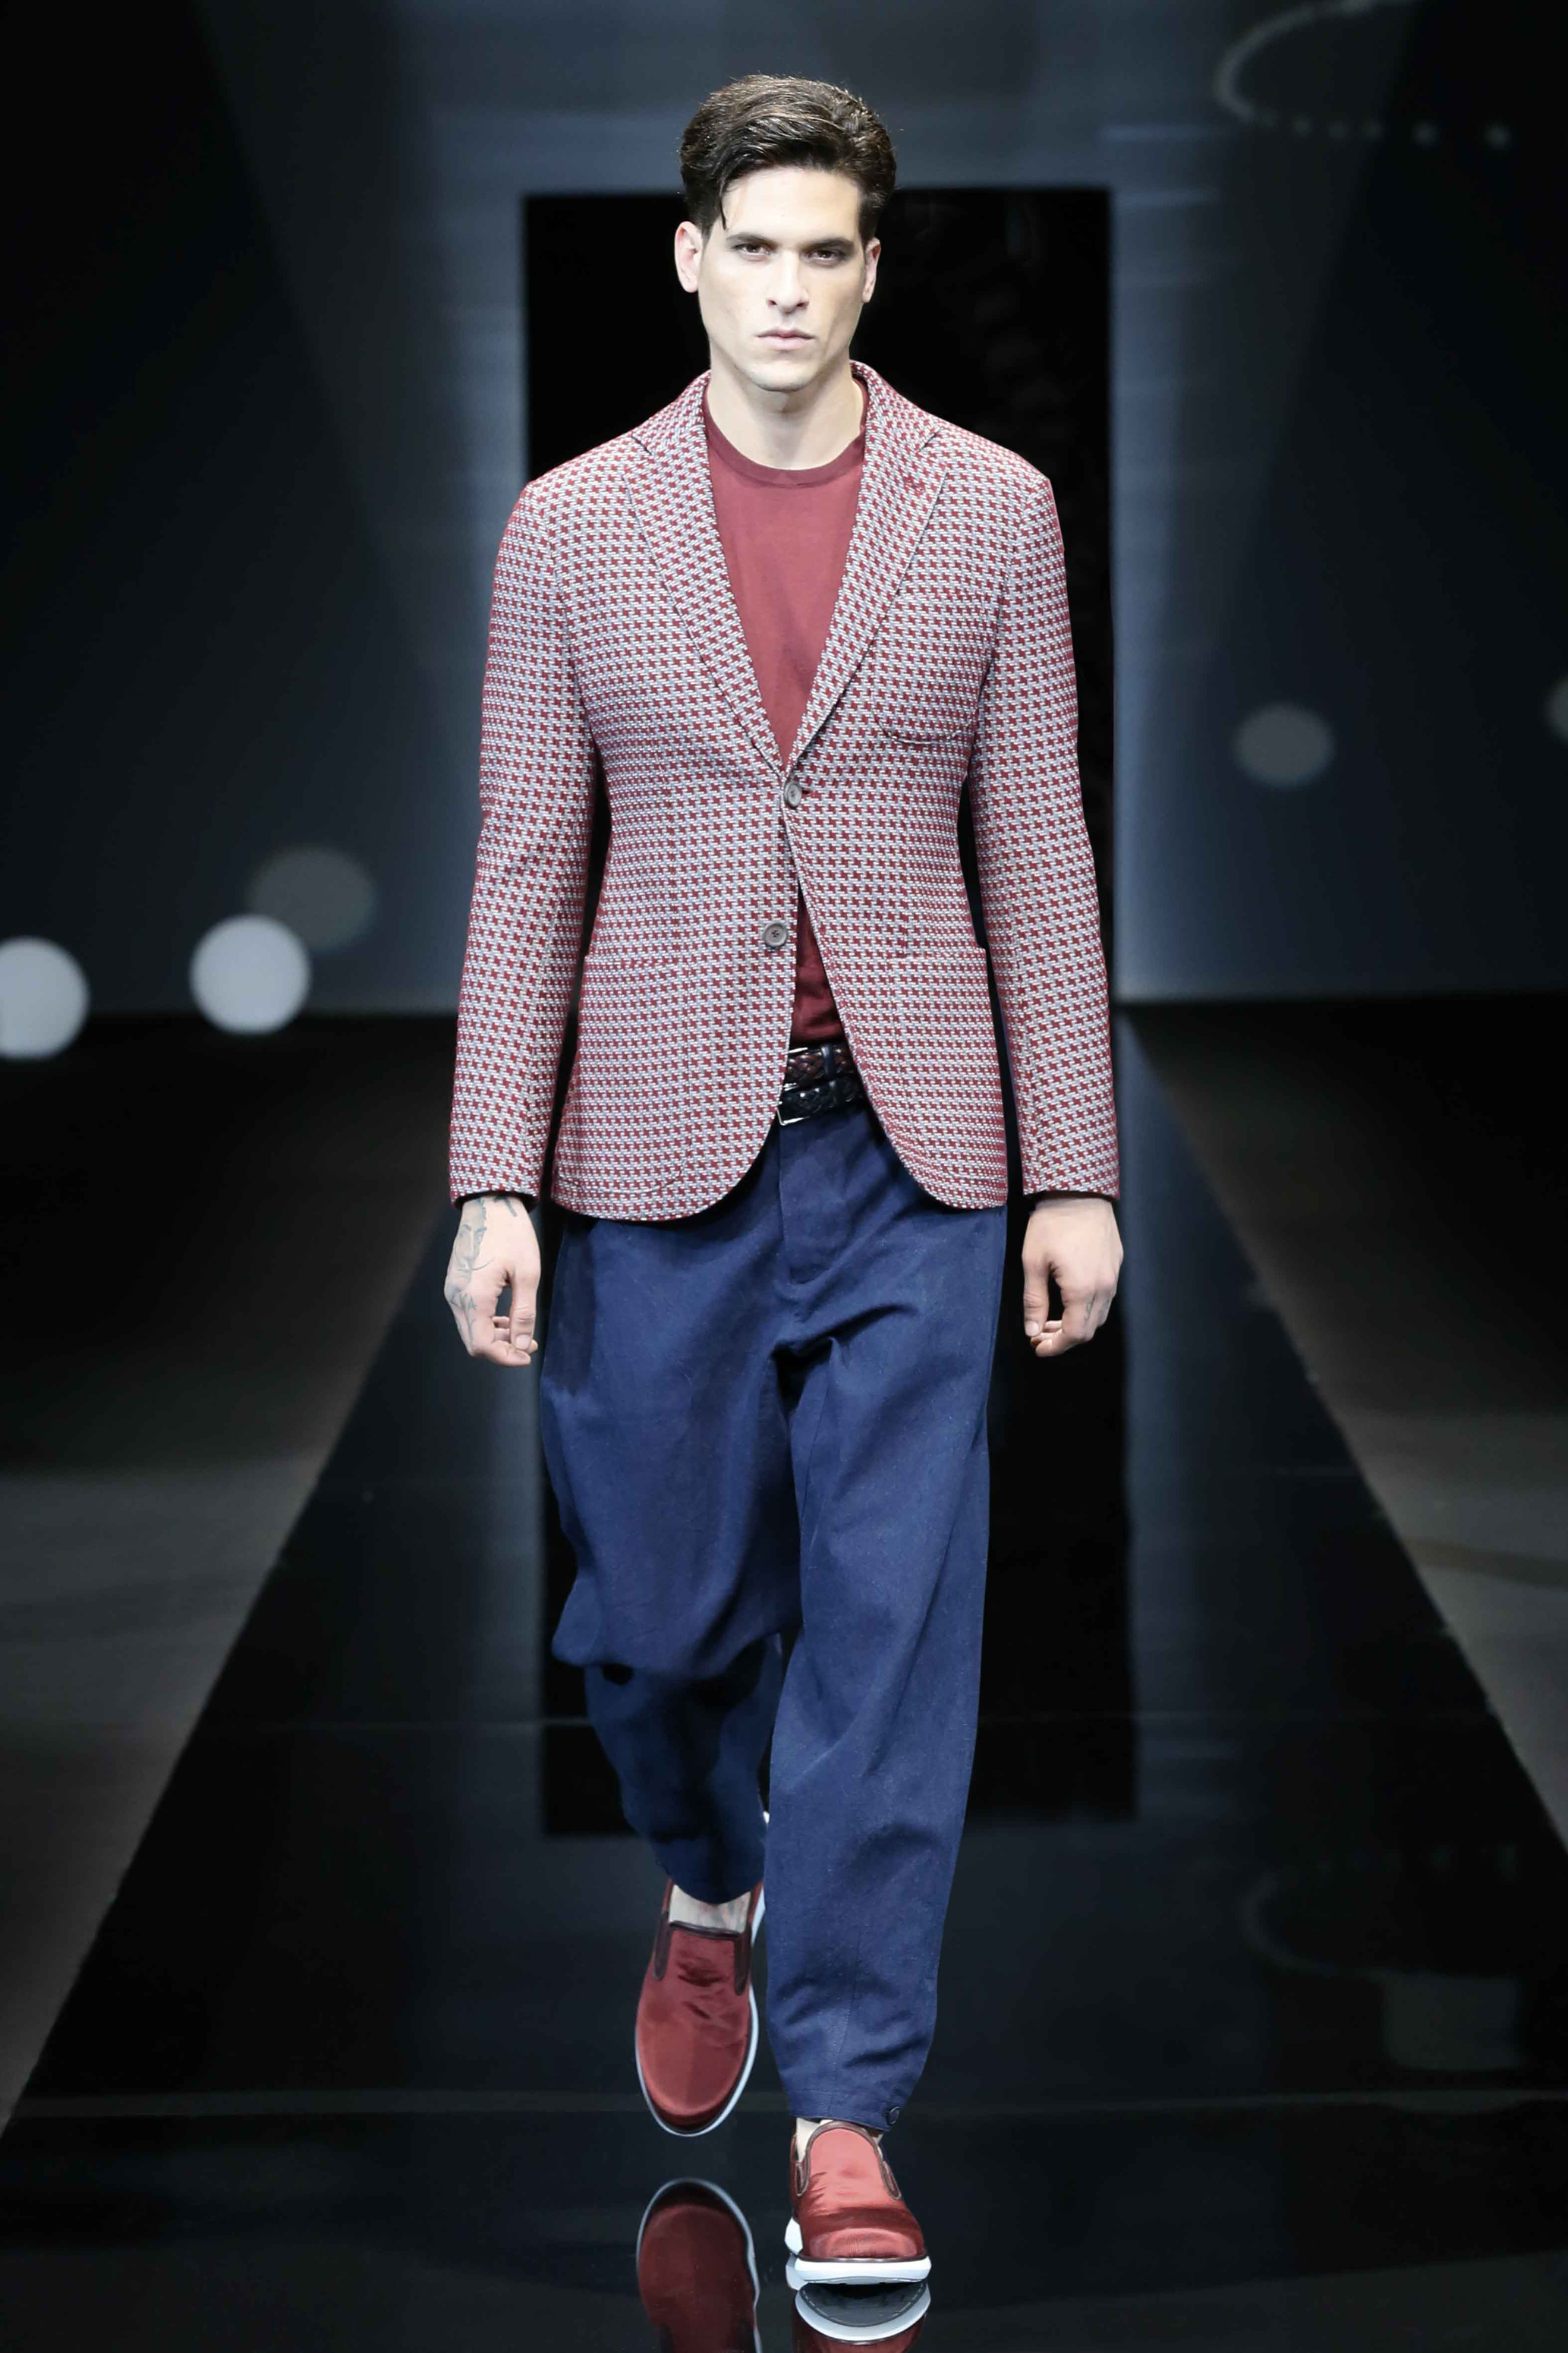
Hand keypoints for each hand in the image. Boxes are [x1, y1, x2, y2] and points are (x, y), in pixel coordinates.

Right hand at [444, 1194, 539, 1367]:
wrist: (490, 1204)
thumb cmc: (512, 1234)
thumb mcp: (527, 1274)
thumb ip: (523, 1314)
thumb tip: (521, 1344)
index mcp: (474, 1297)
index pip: (482, 1345)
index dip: (505, 1357)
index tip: (527, 1355)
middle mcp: (456, 1297)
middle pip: (473, 1342)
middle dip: (501, 1349)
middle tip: (528, 1344)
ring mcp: (452, 1290)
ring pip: (470, 1330)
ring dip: (495, 1336)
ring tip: (521, 1331)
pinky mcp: (454, 1284)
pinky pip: (467, 1315)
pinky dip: (486, 1322)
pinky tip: (506, 1316)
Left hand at [1021, 1193, 1121, 1358]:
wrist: (1079, 1190)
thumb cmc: (1052, 1223)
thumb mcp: (1033, 1261)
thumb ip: (1034, 1300)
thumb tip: (1032, 1329)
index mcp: (1083, 1289)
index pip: (1075, 1334)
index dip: (1056, 1346)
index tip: (1038, 1347)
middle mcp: (1104, 1287)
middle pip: (1089, 1329)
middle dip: (1064, 1339)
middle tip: (1039, 1335)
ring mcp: (1113, 1276)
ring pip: (1099, 1315)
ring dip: (1076, 1323)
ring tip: (1050, 1319)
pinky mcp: (1116, 1265)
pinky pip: (1105, 1297)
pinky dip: (1087, 1308)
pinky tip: (1068, 1300)